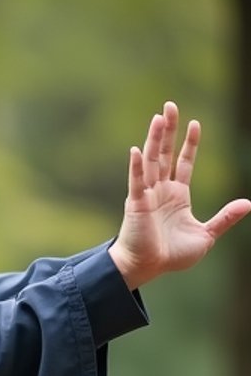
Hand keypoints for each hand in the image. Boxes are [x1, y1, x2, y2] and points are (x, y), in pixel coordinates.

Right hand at [108, 101, 250, 289]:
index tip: (195, 123)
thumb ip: (225, 218)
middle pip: (165, 153)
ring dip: (154, 139)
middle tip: (170, 106)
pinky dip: (136, 167)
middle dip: (168, 130)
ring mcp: (147, 195)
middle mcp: (161, 190)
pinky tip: (137, 150)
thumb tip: (248, 203)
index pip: (183, 162)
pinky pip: (136, 182)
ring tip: (158, 117)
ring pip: (151, 161)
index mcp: (177, 196)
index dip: (189, 143)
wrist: (148, 269)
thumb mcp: (206, 236)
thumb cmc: (171, 256)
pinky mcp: (136, 204)